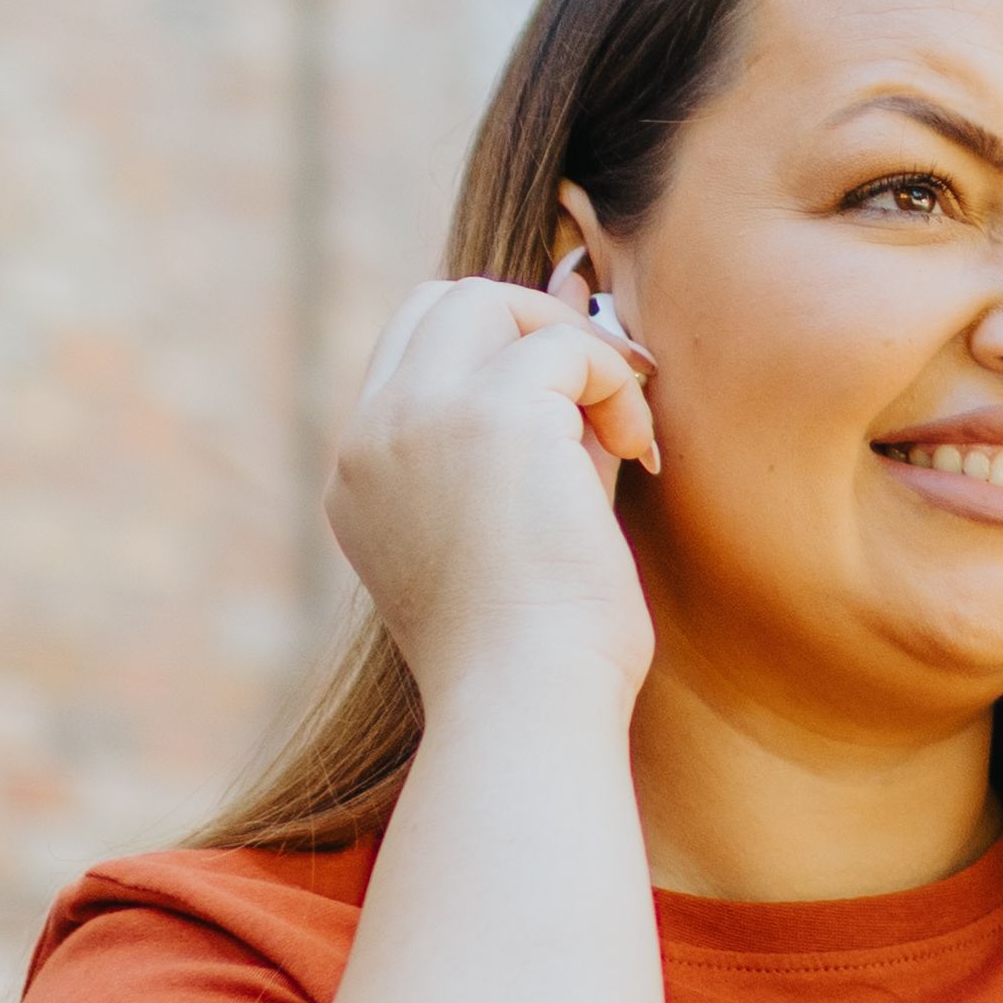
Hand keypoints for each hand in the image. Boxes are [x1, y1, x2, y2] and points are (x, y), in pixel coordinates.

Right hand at [326, 260, 663, 714]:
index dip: (501, 354)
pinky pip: (564, 344)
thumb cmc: (541, 650)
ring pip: (488, 300)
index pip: (414, 357)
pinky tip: (639, 451)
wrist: (530, 702)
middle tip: (600, 396)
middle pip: (440, 306)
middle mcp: (371, 439)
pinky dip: (614, 381)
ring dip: (573, 348)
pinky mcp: (489, 416)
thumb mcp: (518, 522)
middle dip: (532, 329)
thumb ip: (534, 429)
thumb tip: (579, 315)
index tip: (575, 403)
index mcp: (362, 477)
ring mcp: (417, 420)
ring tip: (620, 432)